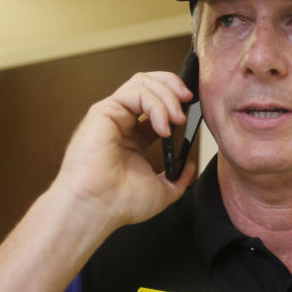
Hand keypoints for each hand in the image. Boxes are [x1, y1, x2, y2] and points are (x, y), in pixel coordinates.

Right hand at [51, 71, 197, 229]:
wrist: (98, 209)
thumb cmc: (120, 203)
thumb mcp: (163, 191)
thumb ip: (180, 178)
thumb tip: (191, 165)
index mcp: (134, 137)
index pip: (156, 103)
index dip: (177, 100)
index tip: (193, 109)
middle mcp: (122, 122)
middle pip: (149, 83)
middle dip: (173, 86)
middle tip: (189, 100)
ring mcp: (112, 115)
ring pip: (143, 82)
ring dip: (167, 95)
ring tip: (178, 118)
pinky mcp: (103, 111)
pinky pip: (136, 93)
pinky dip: (156, 105)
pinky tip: (163, 129)